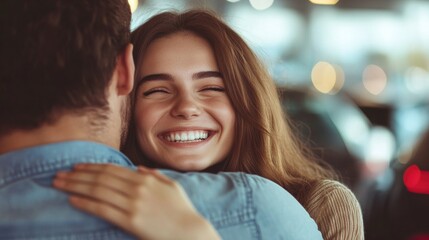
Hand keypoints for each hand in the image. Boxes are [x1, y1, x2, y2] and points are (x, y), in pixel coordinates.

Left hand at [53, 163, 219, 239]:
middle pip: (100, 178)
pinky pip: (103, 210)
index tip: (76, 167)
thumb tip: (139, 168)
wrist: (189, 231)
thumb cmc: (182, 210)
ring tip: (59, 185)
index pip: (112, 169)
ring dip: (75, 186)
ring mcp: (133, 205)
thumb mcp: (172, 186)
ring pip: (98, 191)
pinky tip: (73, 201)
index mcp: (145, 179)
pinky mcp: (130, 221)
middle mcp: (137, 189)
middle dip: (77, 175)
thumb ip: (155, 175)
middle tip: (59, 175)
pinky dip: (86, 204)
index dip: (91, 167)